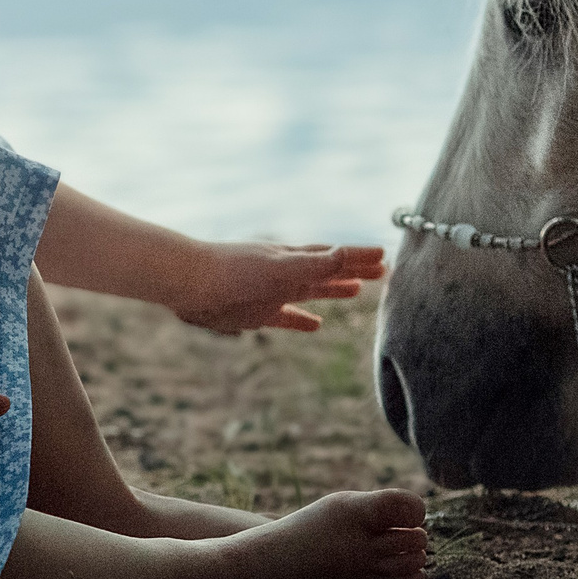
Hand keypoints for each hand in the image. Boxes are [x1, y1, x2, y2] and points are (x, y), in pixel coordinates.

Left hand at [173, 243, 386, 335]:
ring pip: (311, 291)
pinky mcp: (257, 313)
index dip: (360, 257)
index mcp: (296, 259)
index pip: (336, 256)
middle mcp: (287, 272)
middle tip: (383, 273)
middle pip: (328, 271)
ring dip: (333, 290)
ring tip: (355, 290)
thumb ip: (316, 263)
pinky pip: (287, 317)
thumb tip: (349, 253)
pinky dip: (303, 320)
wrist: (191, 283)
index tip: (386, 257)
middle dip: (354, 271)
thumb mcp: (283, 266)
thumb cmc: (236, 271)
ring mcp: (273, 292)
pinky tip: (315, 325)